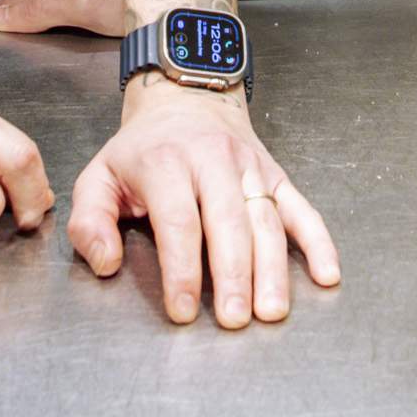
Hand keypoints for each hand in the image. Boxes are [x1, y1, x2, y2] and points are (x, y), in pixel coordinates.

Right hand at [0, 0, 133, 36]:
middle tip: (3, 15)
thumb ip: (40, 10)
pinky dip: (70, 12)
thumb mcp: (80, 3)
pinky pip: (85, 5)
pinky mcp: (127, 1)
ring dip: (46, 6)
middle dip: (24, 2)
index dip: (10, 6)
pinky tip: (79, 20)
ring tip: (32, 17)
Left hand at [69, 79, 338, 326]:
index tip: (183, 311)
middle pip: (228, 222)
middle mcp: (212, 160)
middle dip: (233, 274)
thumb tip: (106, 263)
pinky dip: (318, 241)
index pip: (178, 222)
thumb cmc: (141, 150)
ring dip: (272, 268)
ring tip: (271, 311)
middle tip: (234, 319)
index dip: (181, 269)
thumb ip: (89, 222)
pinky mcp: (276, 174)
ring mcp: (249, 167)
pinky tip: (327, 274)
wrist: (186, 97)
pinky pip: (301, 208)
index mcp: (166, 163)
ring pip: (265, 219)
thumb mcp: (98, 175)